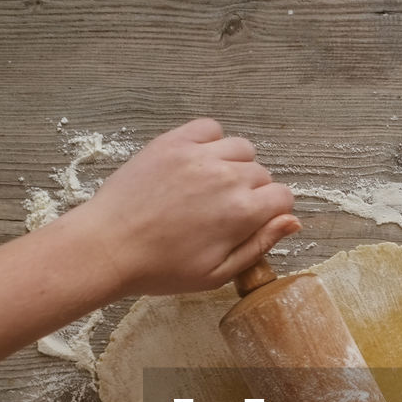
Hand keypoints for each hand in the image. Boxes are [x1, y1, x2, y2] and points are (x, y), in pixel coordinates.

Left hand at [74, 117, 298, 295]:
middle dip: (252, 192)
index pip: (283, 197)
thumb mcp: (218, 273)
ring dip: (235, 165)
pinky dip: (211, 141)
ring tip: (211, 186)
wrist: (108, 246)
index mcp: (242, 213)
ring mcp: (199, 155)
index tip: (253, 222)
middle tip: (222, 212)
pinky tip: (198, 164)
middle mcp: (227, 177)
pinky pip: (210, 128)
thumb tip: (293, 222)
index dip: (272, 212)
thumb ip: (260, 245)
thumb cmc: (162, 269)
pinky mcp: (174, 141)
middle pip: (262, 174)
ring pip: (241, 148)